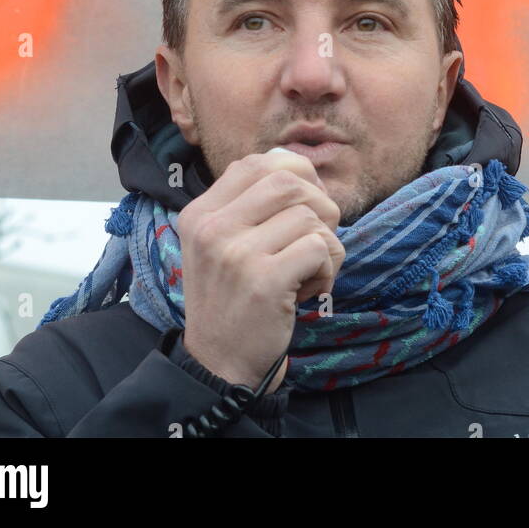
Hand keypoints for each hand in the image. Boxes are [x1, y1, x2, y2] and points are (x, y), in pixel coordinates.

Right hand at [175, 149, 344, 393]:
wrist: (220, 365)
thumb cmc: (233, 299)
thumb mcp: (220, 244)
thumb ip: (249, 204)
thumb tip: (299, 165)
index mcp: (200, 214)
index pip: (255, 163)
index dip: (293, 172)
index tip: (306, 201)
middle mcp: (212, 228)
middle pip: (288, 181)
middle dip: (319, 204)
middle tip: (318, 236)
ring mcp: (237, 254)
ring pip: (310, 216)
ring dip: (326, 243)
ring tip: (309, 271)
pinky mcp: (264, 282)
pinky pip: (319, 248)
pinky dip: (328, 269)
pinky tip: (311, 291)